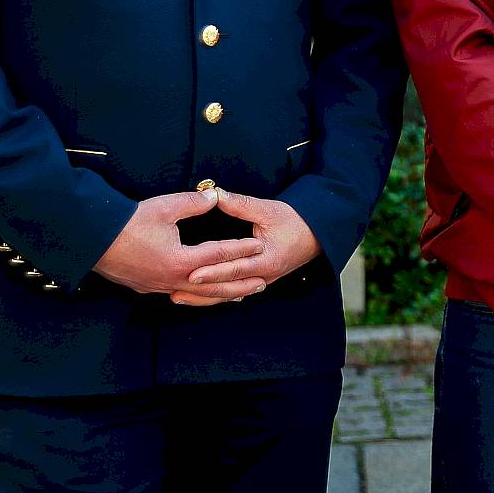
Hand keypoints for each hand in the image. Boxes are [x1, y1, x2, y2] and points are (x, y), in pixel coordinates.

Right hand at [92, 189, 265, 298]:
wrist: (91, 240)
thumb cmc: (126, 222)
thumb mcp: (165, 207)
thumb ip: (194, 202)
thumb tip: (215, 196)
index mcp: (180, 260)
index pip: (219, 254)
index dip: (241, 248)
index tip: (259, 245)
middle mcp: (172, 279)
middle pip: (214, 285)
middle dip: (239, 284)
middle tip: (262, 282)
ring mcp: (158, 287)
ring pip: (197, 295)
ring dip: (220, 294)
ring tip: (239, 294)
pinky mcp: (146, 287)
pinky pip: (179, 294)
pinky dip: (196, 295)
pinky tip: (201, 293)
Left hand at [177, 189, 322, 306]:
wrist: (318, 234)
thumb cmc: (296, 221)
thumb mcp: (269, 209)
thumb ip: (241, 204)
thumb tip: (216, 194)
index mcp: (267, 260)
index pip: (234, 269)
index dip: (212, 271)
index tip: (191, 272)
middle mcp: (263, 276)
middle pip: (228, 287)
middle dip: (201, 290)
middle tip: (175, 290)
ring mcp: (261, 281)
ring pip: (229, 295)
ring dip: (204, 297)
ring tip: (179, 297)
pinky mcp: (258, 281)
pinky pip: (235, 292)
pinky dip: (216, 295)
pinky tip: (199, 297)